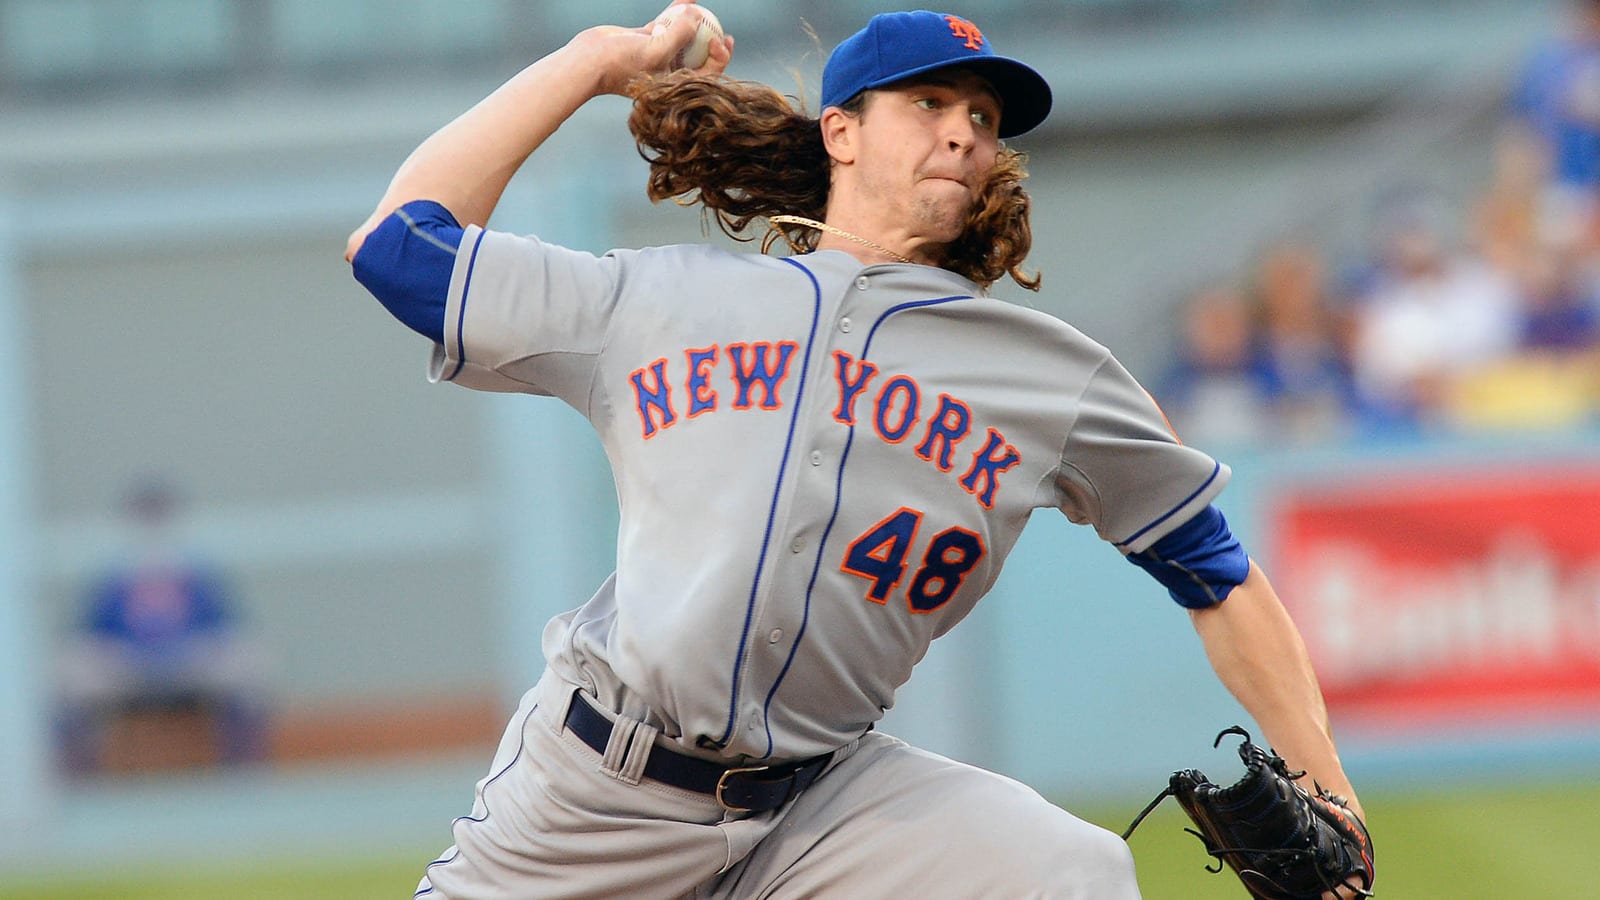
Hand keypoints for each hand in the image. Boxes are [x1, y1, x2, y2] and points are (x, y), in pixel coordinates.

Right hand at [580, 1, 734, 96]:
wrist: (589, 60)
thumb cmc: (622, 64)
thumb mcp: (657, 50)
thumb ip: (681, 33)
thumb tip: (698, 16)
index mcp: (675, 82)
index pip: (707, 74)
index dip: (720, 57)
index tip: (719, 39)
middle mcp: (669, 70)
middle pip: (699, 56)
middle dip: (712, 43)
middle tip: (723, 31)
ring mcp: (658, 53)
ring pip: (683, 37)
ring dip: (694, 22)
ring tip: (705, 9)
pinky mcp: (646, 38)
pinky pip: (666, 23)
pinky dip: (677, 11)